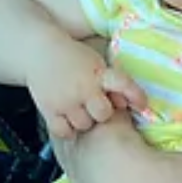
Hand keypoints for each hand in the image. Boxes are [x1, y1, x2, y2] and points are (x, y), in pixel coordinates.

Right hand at [25, 40, 145, 141]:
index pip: (123, 84)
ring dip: (84, 120)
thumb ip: (110, 82)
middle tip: (94, 105)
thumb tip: (125, 103)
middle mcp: (83, 88)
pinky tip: (68, 119)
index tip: (142, 105)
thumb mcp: (95, 63)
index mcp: (98, 73)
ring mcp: (66, 100)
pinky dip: (68, 129)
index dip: (136, 96)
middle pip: (103, 114)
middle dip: (102, 112)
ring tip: (78, 109)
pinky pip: (64, 131)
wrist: (39, 51)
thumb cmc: (72, 57)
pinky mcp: (49, 110)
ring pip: (84, 125)